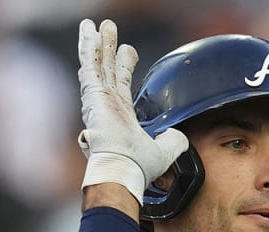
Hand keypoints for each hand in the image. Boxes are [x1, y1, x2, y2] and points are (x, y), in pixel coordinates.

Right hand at [76, 18, 187, 202]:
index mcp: (121, 117)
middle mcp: (107, 106)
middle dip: (108, 49)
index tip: (129, 51)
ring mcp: (99, 99)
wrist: (124, 170)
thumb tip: (180, 136)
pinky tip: (88, 31)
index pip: (122, 85)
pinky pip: (90, 65)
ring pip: (97, 64)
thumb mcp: (164, 151)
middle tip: (108, 30)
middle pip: (108, 70)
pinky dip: (89, 47)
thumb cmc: (138, 167)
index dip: (125, 66)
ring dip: (97, 43)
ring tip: (95, 25)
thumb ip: (173, 141)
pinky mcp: (94, 95)